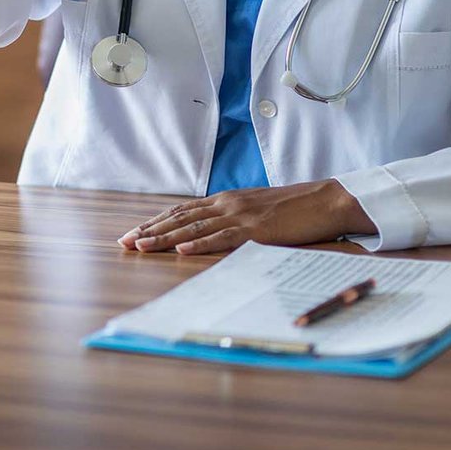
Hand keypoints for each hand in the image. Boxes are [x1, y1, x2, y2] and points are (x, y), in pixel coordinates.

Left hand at [117, 179, 376, 254]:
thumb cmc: (294, 209)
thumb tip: (213, 232)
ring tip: (141, 246)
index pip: (182, 212)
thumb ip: (234, 218)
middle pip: (180, 219)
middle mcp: (227, 205)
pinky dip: (199, 244)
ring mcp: (240, 216)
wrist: (326, 200)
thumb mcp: (257, 210)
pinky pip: (222, 238)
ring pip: (194, 229)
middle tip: (124, 242)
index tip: (134, 232)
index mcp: (226, 200)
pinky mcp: (256, 230)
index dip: (156, 222)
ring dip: (164, 238)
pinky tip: (181, 250)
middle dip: (150, 231)